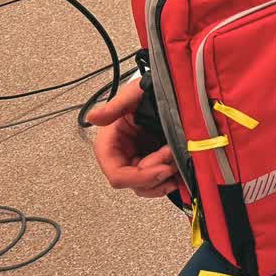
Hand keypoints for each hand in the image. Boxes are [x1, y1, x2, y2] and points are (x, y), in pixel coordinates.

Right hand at [88, 79, 178, 198]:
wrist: (167, 90)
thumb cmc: (146, 91)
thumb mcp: (133, 94)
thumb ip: (115, 106)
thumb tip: (94, 117)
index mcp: (110, 144)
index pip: (117, 174)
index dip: (139, 177)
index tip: (162, 169)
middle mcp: (122, 156)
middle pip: (134, 182)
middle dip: (156, 174)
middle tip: (173, 155)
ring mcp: (138, 160)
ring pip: (146, 186)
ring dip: (164, 179)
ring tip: (178, 161)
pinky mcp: (153, 162)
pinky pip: (157, 182)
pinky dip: (169, 182)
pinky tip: (180, 175)